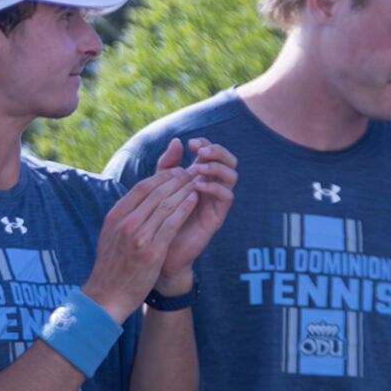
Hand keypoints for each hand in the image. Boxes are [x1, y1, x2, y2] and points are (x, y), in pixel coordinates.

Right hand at [83, 166, 201, 319]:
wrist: (107, 296)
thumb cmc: (111, 267)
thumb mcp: (110, 236)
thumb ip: (122, 218)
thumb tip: (134, 202)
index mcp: (115, 216)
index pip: (141, 188)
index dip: (161, 176)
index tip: (174, 172)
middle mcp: (126, 223)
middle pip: (155, 192)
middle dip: (176, 179)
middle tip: (190, 172)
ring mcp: (138, 237)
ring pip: (165, 205)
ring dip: (183, 190)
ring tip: (196, 182)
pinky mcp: (152, 252)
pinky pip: (171, 223)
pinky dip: (184, 208)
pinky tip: (194, 200)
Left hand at [154, 138, 236, 289]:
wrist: (161, 250)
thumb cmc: (159, 217)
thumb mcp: (159, 186)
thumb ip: (167, 165)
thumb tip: (176, 141)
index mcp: (200, 176)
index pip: (211, 152)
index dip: (206, 143)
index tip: (191, 143)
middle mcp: (212, 186)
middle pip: (229, 160)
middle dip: (217, 151)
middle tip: (201, 152)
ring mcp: (216, 201)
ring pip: (231, 176)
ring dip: (216, 168)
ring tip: (197, 169)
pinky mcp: (217, 216)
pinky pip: (226, 197)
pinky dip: (214, 188)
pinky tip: (197, 187)